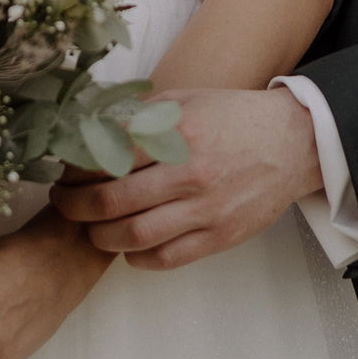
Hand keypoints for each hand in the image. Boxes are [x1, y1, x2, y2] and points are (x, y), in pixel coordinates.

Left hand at [50, 86, 320, 268]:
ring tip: (91, 228)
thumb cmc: (234, 117)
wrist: (293, 142)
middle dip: (76, 207)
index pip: (106, 158)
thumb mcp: (185, 99)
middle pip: (111, 201)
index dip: (75, 169)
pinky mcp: (220, 236)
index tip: (64, 172)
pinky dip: (137, 258)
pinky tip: (127, 247)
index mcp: (177, 133)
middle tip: (64, 203)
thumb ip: (141, 115)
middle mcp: (189, 174)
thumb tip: (92, 127)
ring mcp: (206, 209)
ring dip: (101, 236)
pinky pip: (167, 258)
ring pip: (134, 236)